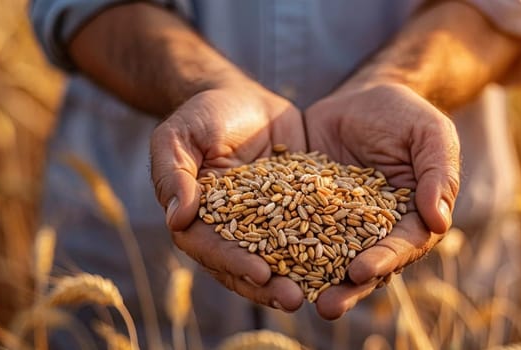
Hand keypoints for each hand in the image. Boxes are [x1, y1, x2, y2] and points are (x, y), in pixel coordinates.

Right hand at [150, 82, 306, 311]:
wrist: (242, 97)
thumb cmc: (202, 115)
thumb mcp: (179, 136)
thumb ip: (173, 174)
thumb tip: (176, 220)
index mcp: (197, 221)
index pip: (212, 249)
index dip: (234, 263)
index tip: (260, 273)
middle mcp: (230, 232)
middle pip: (247, 266)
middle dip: (269, 286)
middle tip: (294, 300)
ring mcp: (265, 225)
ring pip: (280, 259)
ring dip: (298, 278)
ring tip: (322, 294)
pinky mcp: (295, 212)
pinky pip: (310, 234)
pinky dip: (326, 250)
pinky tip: (347, 262)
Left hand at [305, 82, 460, 318]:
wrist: (361, 97)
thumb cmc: (405, 115)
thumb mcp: (430, 133)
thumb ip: (439, 173)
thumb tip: (440, 221)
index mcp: (414, 219)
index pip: (403, 246)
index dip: (385, 260)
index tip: (362, 271)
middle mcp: (378, 232)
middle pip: (365, 266)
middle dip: (347, 288)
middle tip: (326, 306)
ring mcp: (341, 226)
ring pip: (329, 260)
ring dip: (313, 281)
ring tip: (291, 298)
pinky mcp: (309, 213)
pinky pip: (295, 234)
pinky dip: (282, 250)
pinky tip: (264, 264)